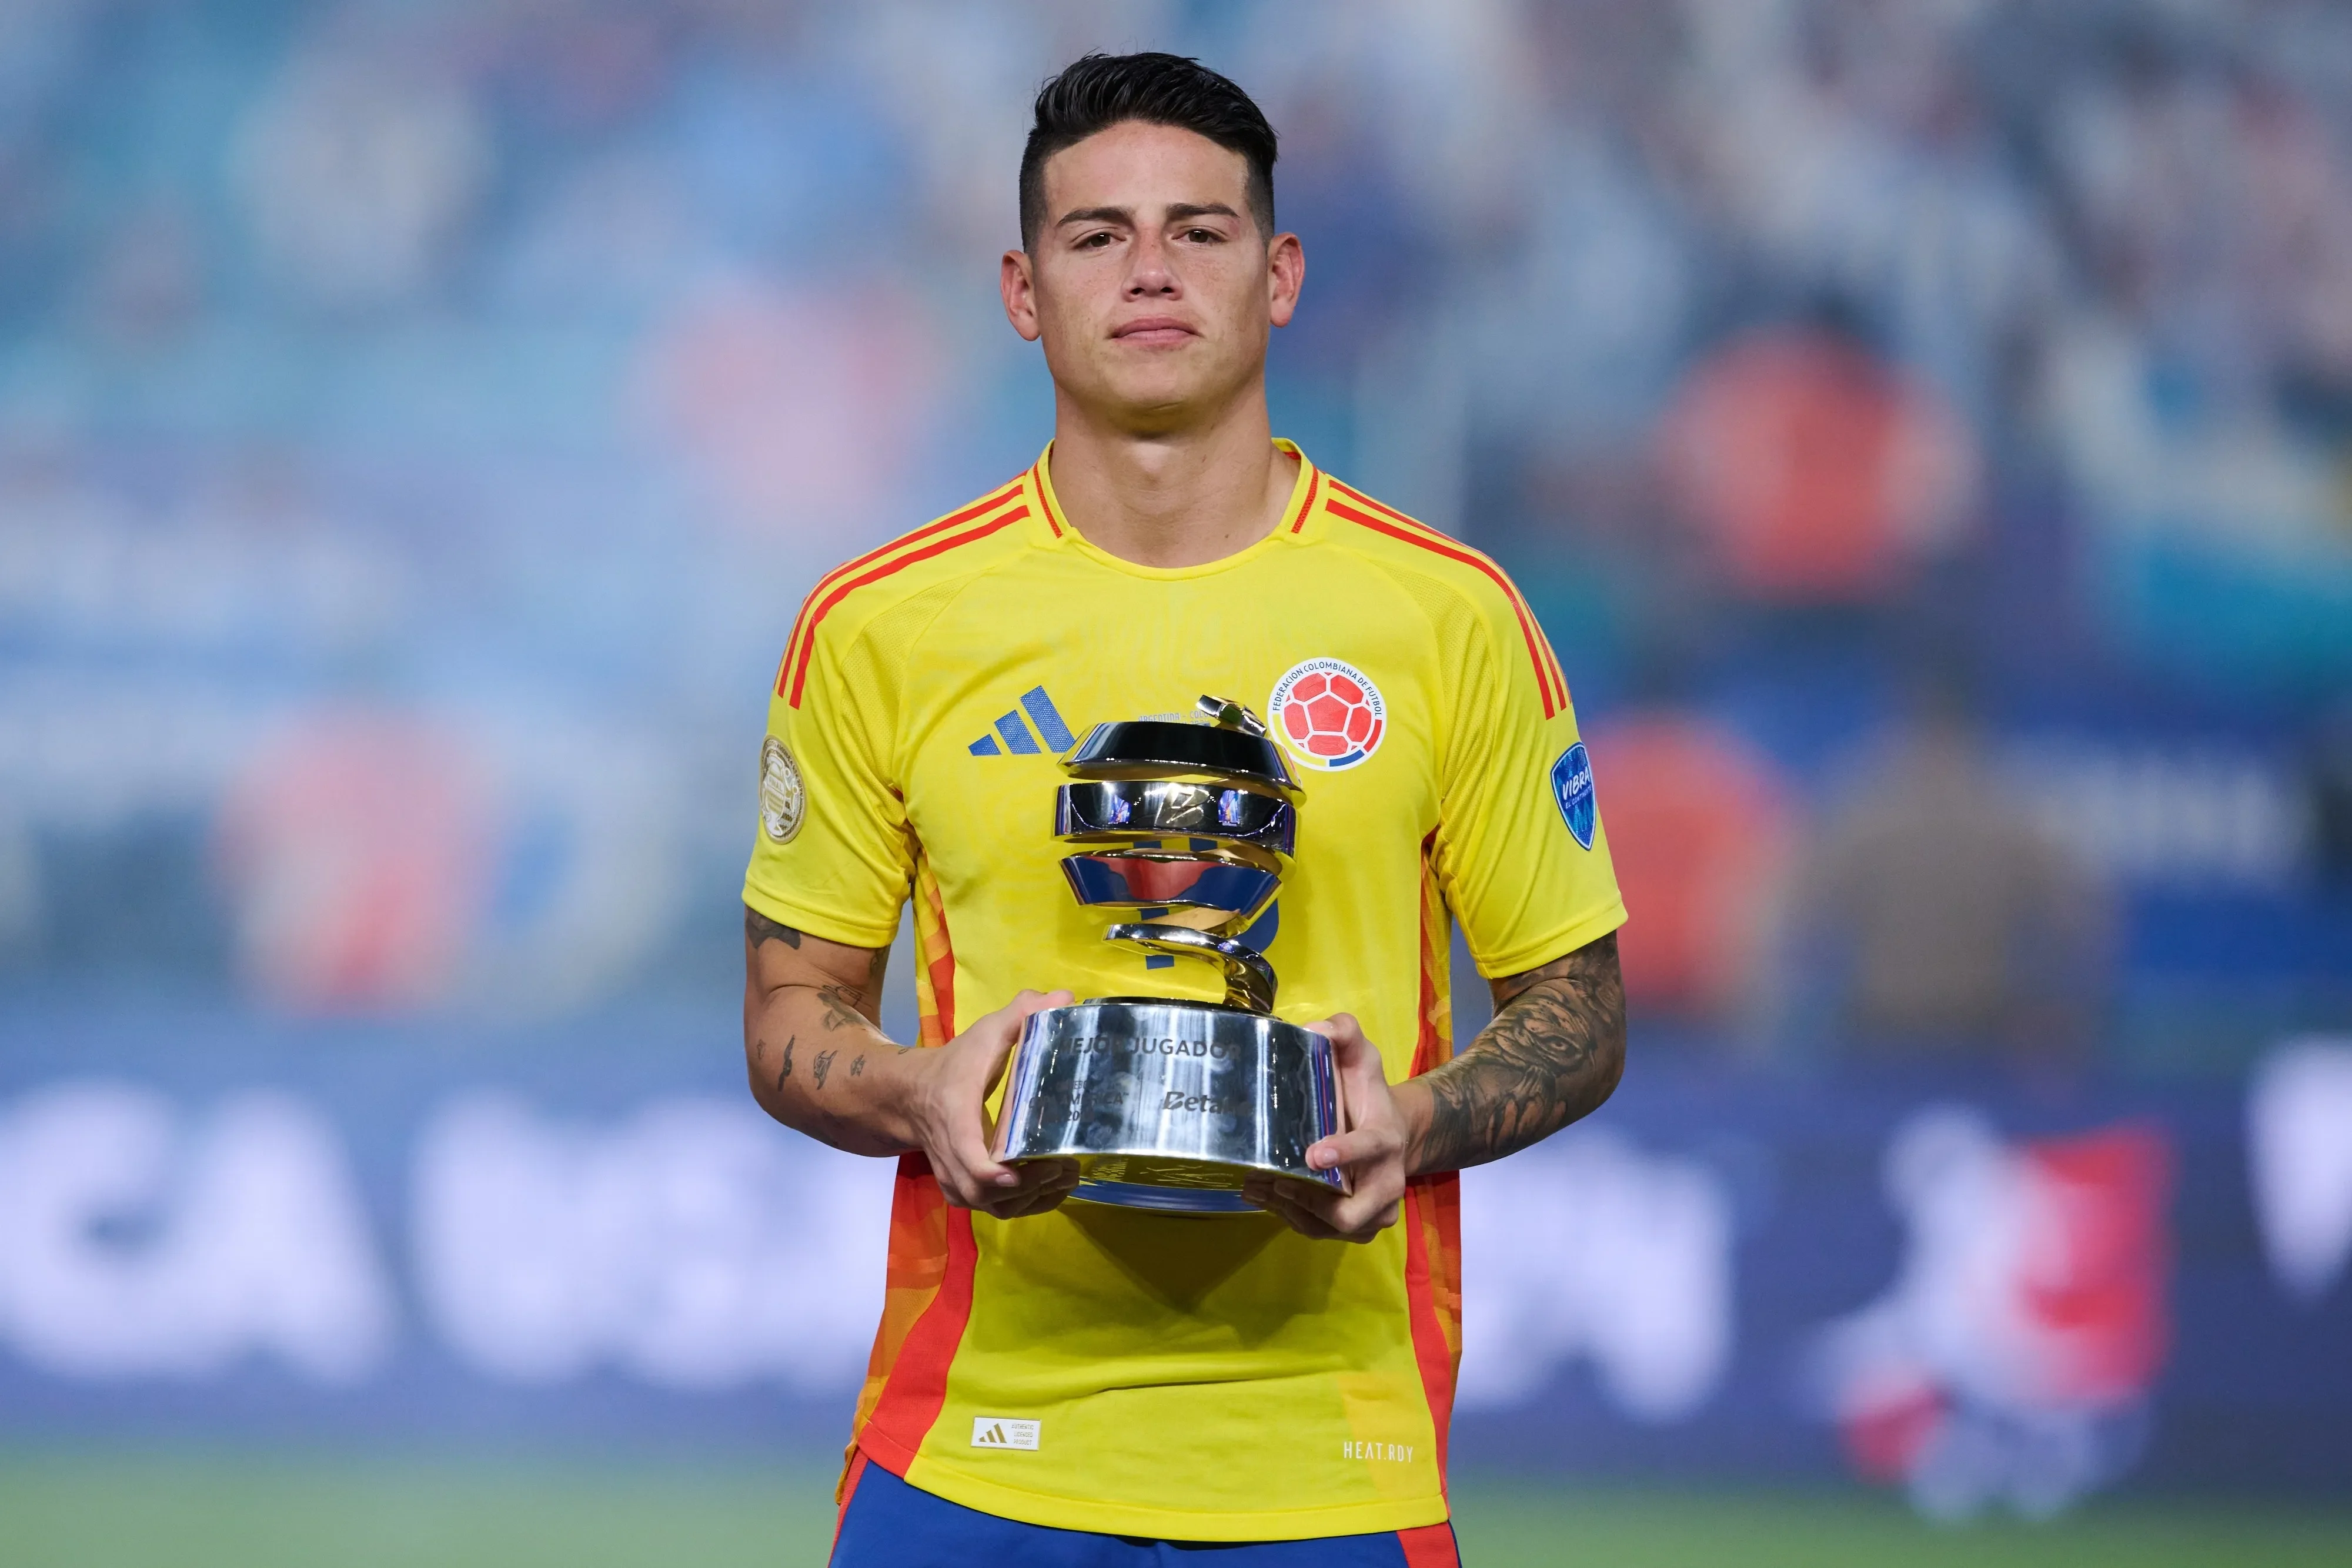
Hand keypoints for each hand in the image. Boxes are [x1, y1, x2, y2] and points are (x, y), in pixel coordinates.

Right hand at [907, 988, 1081, 1218]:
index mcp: (956, 1117)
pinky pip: (991, 1210)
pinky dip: (1023, 1207)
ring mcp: (955, 1176)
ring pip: (989, 1207)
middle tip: (1065, 1168)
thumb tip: (1065, 997)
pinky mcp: (963, 1187)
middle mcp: (951, 1155)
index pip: (969, 1160)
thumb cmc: (955, 1064)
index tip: (1021, 1173)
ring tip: (1065, 1177)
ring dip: (1029, 1201)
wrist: (910, 1095)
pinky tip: (1051, 1192)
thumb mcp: (985, 1033)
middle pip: (984, 1193)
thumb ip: (1022, 1014)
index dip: (995, 1175)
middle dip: (1027, 1189)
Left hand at [1241, 1013, 1406, 1242]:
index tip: (1312, 1154)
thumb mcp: (1363, 1057)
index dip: (1344, 1154)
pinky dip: (1289, 1216)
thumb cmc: (1370, 1094)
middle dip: (1309, 1203)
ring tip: (1256, 1185)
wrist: (1395, 1134)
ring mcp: (1373, 1213)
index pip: (1369, 1149)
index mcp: (1387, 1141)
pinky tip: (1263, 1195)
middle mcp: (1386, 1184)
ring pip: (1329, 1228)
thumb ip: (1345, 1033)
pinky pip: (1319, 1231)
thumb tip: (1315, 1028)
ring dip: (1290, 1210)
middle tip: (1275, 1180)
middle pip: (1350, 1214)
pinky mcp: (1357, 1228)